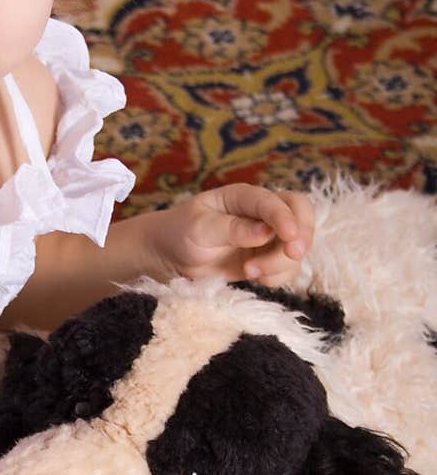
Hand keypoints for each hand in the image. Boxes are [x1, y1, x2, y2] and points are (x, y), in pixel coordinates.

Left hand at [149, 184, 313, 286]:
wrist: (171, 256)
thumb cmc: (180, 233)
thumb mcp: (200, 228)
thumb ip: (232, 229)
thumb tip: (265, 232)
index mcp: (244, 196)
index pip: (275, 201)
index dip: (286, 218)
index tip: (290, 238)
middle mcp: (261, 212)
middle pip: (301, 214)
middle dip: (302, 235)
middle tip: (293, 254)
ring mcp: (267, 236)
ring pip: (296, 246)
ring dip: (281, 263)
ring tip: (249, 272)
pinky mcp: (266, 258)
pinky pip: (287, 268)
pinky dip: (278, 276)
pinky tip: (254, 277)